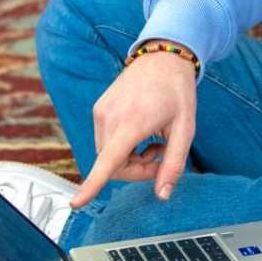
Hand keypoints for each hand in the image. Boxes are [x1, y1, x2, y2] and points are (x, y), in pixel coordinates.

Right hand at [70, 48, 196, 207]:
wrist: (163, 57)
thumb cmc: (178, 92)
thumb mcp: (185, 129)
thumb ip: (173, 163)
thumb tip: (162, 195)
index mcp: (132, 122)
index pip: (108, 161)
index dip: (92, 185)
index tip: (76, 203)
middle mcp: (110, 117)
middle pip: (113, 165)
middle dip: (137, 170)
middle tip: (161, 156)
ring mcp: (101, 111)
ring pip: (108, 155)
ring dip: (130, 158)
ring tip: (154, 140)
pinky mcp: (98, 108)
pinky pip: (105, 141)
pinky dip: (122, 145)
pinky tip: (141, 130)